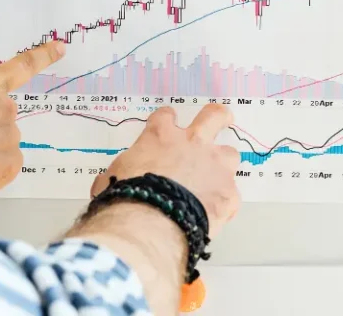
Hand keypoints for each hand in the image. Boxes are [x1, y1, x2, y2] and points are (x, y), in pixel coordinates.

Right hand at [91, 104, 239, 237]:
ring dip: (223, 166)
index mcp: (160, 137)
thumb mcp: (112, 178)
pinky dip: (222, 204)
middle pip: (213, 116)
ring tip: (216, 181)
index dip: (166, 121)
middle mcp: (193, 144)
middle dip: (218, 117)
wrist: (149, 225)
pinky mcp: (228, 192)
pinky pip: (230, 195)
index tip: (167, 125)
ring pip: (229, 154)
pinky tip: (214, 216)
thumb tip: (111, 180)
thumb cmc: (125, 199)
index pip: (165, 117)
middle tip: (221, 120)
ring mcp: (215, 166)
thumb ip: (122, 172)